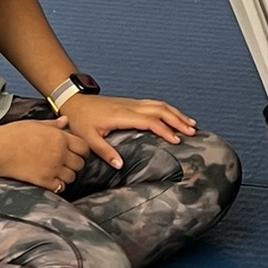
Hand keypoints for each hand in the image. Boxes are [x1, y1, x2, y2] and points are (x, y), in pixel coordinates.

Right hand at [0, 117, 90, 191]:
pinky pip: (60, 187)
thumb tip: (66, 120)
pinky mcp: (43, 180)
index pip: (84, 147)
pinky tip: (50, 180)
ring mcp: (53, 167)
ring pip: (71, 177)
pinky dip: (57, 185)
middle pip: (80, 164)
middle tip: (65, 164)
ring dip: (66, 176)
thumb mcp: (36, 124)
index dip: (82, 151)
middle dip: (74, 164)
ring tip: (57, 173)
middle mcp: (60, 153)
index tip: (75, 153)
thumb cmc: (13, 134)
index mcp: (60, 137)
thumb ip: (54, 124)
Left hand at [59, 93, 198, 168]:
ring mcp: (133, 103)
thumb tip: (121, 165)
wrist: (75, 102)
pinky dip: (169, 109)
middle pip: (161, 109)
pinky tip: (176, 116)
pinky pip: (155, 104)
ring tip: (191, 124)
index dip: (164, 130)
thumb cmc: (81, 121)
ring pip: (160, 104)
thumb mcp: (89, 139)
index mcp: (122, 115)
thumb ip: (105, 152)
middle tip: (192, 132)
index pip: (150, 121)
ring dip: (176, 113)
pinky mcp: (132, 103)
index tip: (176, 140)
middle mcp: (131, 106)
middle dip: (178, 120)